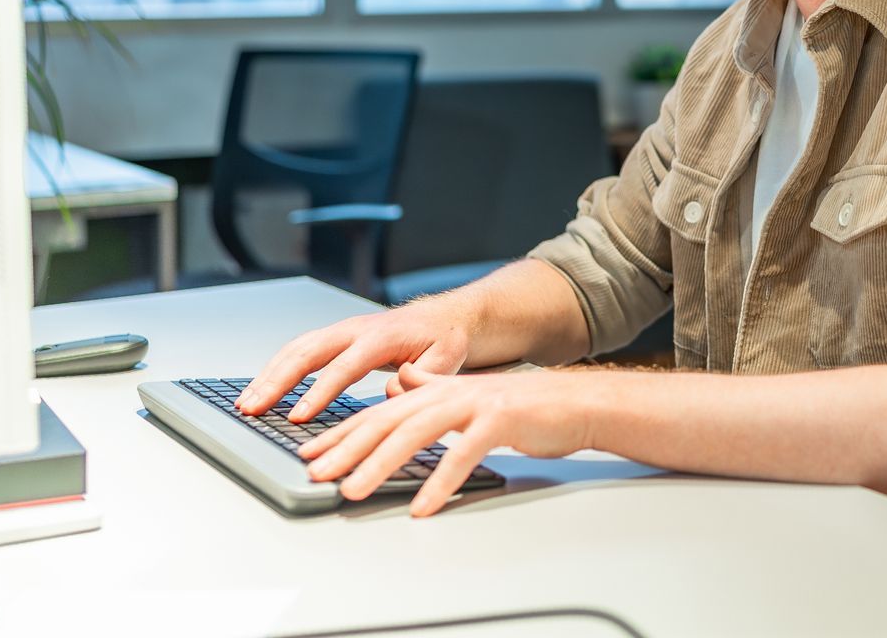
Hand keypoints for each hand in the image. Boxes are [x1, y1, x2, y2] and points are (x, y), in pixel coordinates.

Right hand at [238, 296, 475, 422]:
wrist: (442, 318)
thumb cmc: (444, 340)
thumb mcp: (447, 358)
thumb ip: (424, 377)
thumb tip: (392, 393)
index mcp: (381, 337)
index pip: (344, 366)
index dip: (320, 391)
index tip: (298, 414)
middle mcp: (354, 330)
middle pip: (308, 352)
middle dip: (277, 381)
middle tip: (253, 409)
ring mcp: (341, 331)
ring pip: (296, 349)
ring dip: (269, 375)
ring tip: (246, 404)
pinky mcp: (333, 338)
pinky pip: (298, 350)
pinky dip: (276, 369)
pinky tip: (261, 390)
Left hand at [299, 361, 591, 515]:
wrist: (575, 403)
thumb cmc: (523, 407)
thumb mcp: (469, 395)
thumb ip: (432, 386)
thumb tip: (399, 380)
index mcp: (439, 389)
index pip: (380, 411)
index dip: (343, 432)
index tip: (311, 453)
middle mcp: (451, 392)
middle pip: (389, 420)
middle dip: (348, 448)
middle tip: (318, 473)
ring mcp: (475, 404)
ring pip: (416, 433)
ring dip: (380, 465)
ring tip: (354, 491)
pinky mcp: (500, 421)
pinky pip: (463, 455)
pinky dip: (440, 482)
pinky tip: (422, 506)